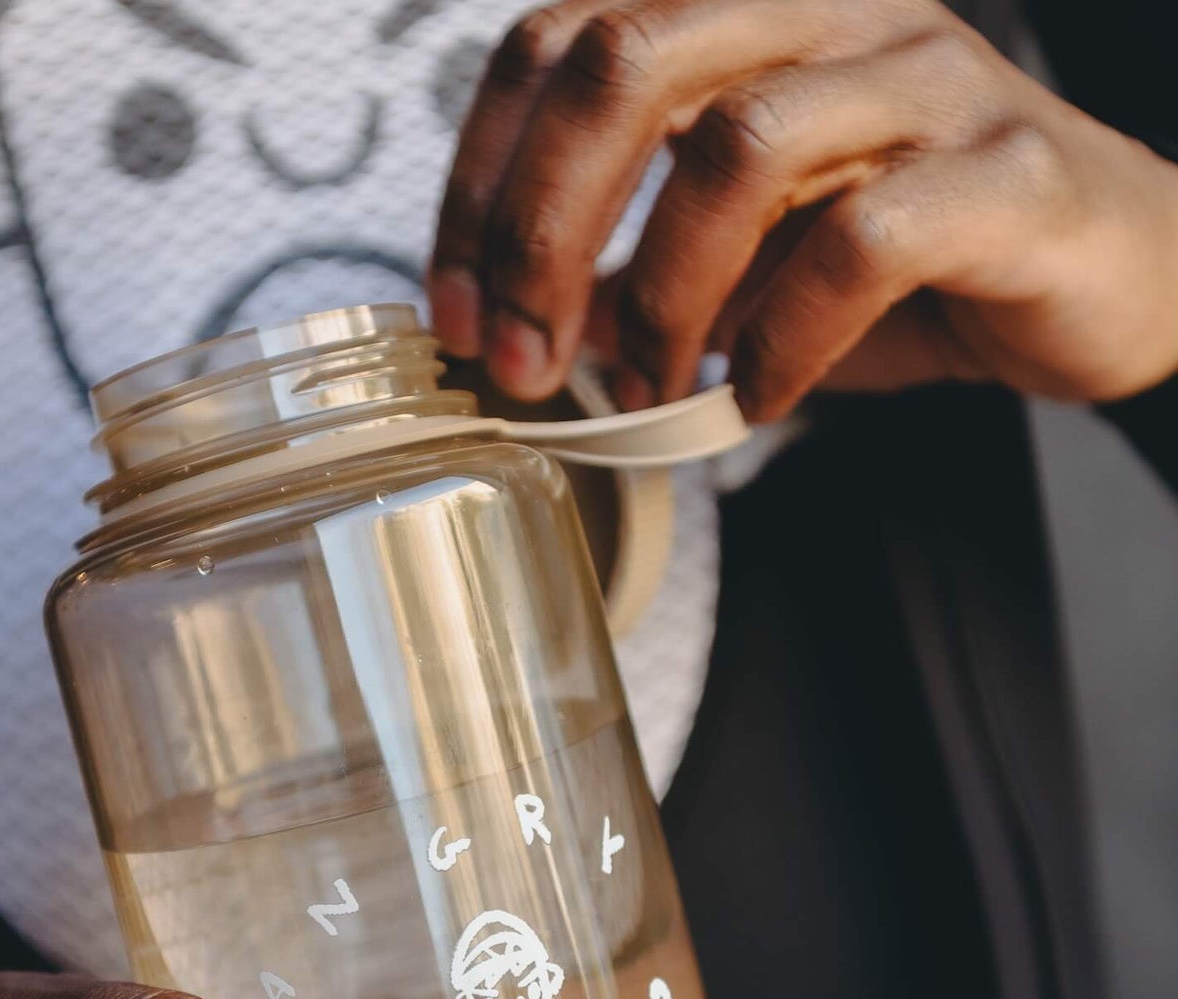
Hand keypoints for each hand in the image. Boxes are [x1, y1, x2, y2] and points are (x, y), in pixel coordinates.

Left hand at [429, 0, 1177, 418]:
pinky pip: (862, 243)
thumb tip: (513, 328)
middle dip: (540, 230)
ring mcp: (926, 78)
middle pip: (624, 62)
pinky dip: (785, 337)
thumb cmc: (910, 263)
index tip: (456, 316)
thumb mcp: (741, 259)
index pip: (558, 43)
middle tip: (525, 361)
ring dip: (661, 295)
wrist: (1106, 274)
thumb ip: (633, 268)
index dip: (479, 182)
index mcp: (745, 11)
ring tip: (651, 388)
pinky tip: (763, 397)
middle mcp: (829, 9)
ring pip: (738, 143)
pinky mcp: (1003, 172)